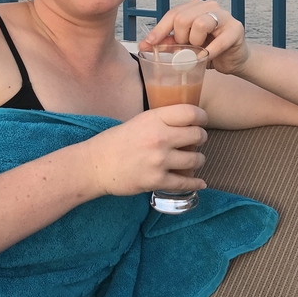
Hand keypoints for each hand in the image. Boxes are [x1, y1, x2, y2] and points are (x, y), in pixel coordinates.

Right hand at [84, 104, 207, 196]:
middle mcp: (160, 138)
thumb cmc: (115, 141)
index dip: (201, 116)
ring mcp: (159, 160)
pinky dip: (196, 184)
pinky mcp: (157, 181)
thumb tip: (187, 123)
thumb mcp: (139, 121)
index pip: (190, 112)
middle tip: (198, 140)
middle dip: (201, 137)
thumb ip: (162, 121)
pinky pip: (185, 183)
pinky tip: (200, 183)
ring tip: (194, 159)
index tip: (202, 121)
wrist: (95, 165)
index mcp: (154, 119)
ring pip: (195, 159)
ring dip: (198, 159)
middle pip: (197, 135)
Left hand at [140, 0, 249, 75]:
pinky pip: (218, 40)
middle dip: (180, 38)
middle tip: (184, 50)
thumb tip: (145, 45)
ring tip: (198, 51)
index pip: (172, 14)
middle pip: (183, 18)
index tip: (148, 44)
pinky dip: (209, 52)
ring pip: (200, 24)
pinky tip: (206, 57)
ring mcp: (224, 15)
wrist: (233, 59)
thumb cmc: (208, 50)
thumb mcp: (185, 46)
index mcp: (194, 7)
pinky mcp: (235, 29)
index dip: (159, 30)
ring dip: (195, 43)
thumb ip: (168, 43)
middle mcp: (209, 6)